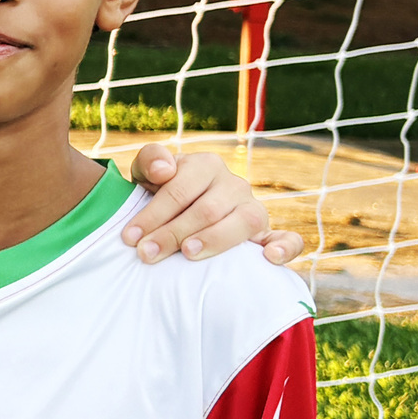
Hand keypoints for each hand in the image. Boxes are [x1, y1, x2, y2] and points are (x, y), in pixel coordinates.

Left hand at [126, 143, 304, 266]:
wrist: (182, 212)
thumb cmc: (161, 193)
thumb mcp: (147, 173)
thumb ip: (150, 160)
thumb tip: (164, 170)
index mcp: (206, 165)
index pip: (180, 190)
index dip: (153, 214)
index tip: (130, 237)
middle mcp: (234, 185)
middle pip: (206, 210)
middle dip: (173, 233)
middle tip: (146, 254)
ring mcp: (254, 209)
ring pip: (244, 222)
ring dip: (215, 239)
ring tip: (189, 253)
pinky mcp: (268, 234)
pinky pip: (287, 239)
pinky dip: (284, 247)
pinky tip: (269, 258)